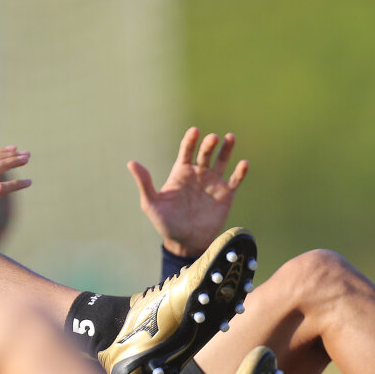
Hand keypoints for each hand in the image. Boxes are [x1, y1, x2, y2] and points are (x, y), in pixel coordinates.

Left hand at [127, 127, 247, 255]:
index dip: (190, 140)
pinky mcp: (226, 194)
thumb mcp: (151, 204)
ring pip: (222, 160)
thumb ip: (144, 183)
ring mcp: (213, 183)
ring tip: (230, 137)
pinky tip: (243, 164)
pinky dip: (240, 171)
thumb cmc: (165, 223)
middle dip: (208, 144)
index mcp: (180, 173)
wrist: (185, 242)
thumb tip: (131, 163)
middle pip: (205, 152)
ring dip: (226, 149)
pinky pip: (235, 179)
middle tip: (211, 138)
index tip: (194, 131)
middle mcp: (198, 174)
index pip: (186, 150)